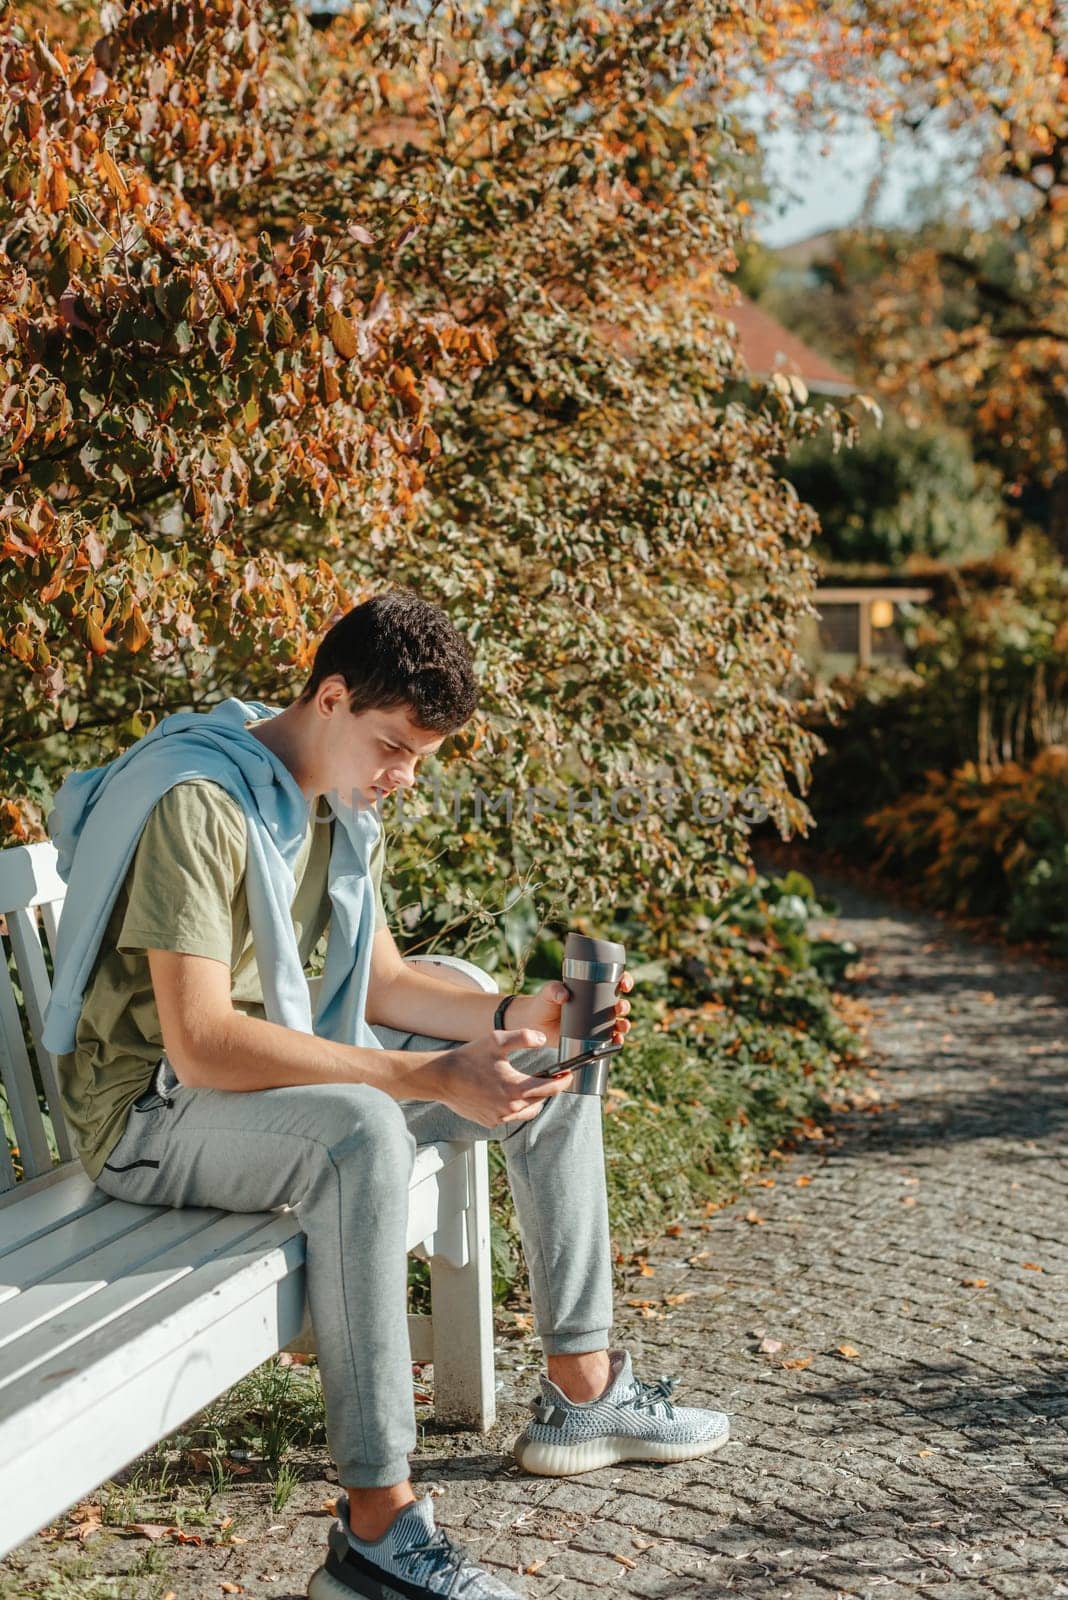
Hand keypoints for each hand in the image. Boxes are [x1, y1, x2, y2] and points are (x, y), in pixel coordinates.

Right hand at [430, 1028, 575, 1128]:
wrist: (441, 1078)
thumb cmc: (468, 1058)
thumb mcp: (496, 1040)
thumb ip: (523, 1037)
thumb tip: (543, 1039)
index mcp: (515, 1088)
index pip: (550, 1088)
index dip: (563, 1081)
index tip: (569, 1074)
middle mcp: (510, 1108)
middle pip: (541, 1100)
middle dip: (548, 1088)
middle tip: (550, 1077)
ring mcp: (499, 1118)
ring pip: (527, 1112)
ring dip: (532, 1099)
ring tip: (528, 1085)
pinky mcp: (489, 1122)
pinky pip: (510, 1117)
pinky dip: (514, 1107)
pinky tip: (506, 1093)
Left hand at [511, 971, 634, 1049]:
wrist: (535, 1024)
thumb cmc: (543, 1003)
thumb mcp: (548, 992)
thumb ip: (554, 989)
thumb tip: (564, 994)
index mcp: (592, 989)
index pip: (614, 982)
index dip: (624, 981)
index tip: (624, 984)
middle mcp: (598, 1005)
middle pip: (620, 1003)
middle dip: (624, 1006)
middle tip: (619, 1008)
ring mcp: (596, 1022)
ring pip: (618, 1022)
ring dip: (624, 1024)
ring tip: (621, 1027)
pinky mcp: (592, 1038)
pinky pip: (610, 1040)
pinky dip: (616, 1041)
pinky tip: (617, 1041)